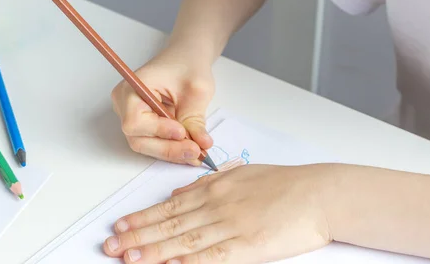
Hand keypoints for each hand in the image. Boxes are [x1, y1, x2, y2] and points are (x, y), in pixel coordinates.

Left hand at [102, 164, 335, 262]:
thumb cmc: (284, 184)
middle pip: (171, 224)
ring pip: (185, 240)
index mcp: (216, 187)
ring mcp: (232, 225)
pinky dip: (189, 262)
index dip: (142, 218)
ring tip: (128, 257)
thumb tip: (180, 193)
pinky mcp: (248, 246)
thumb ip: (209, 183)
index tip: (120, 226)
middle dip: (138, 236)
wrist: (318, 194)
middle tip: (111, 246)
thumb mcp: (242, 174)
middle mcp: (218, 205)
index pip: (170, 206)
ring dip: (153, 250)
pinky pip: (213, 256)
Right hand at [111, 48, 214, 165]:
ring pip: (146, 144)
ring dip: (171, 151)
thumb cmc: (188, 65)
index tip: (182, 133)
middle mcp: (125, 104)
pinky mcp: (143, 124)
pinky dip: (171, 147)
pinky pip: (153, 141)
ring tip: (196, 152)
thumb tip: (201, 145)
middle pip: (138, 138)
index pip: (135, 120)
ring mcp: (132, 115)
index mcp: (132, 88)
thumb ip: (195, 120)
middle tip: (195, 151)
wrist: (186, 58)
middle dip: (168, 148)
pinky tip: (189, 148)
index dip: (158, 130)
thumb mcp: (197, 90)